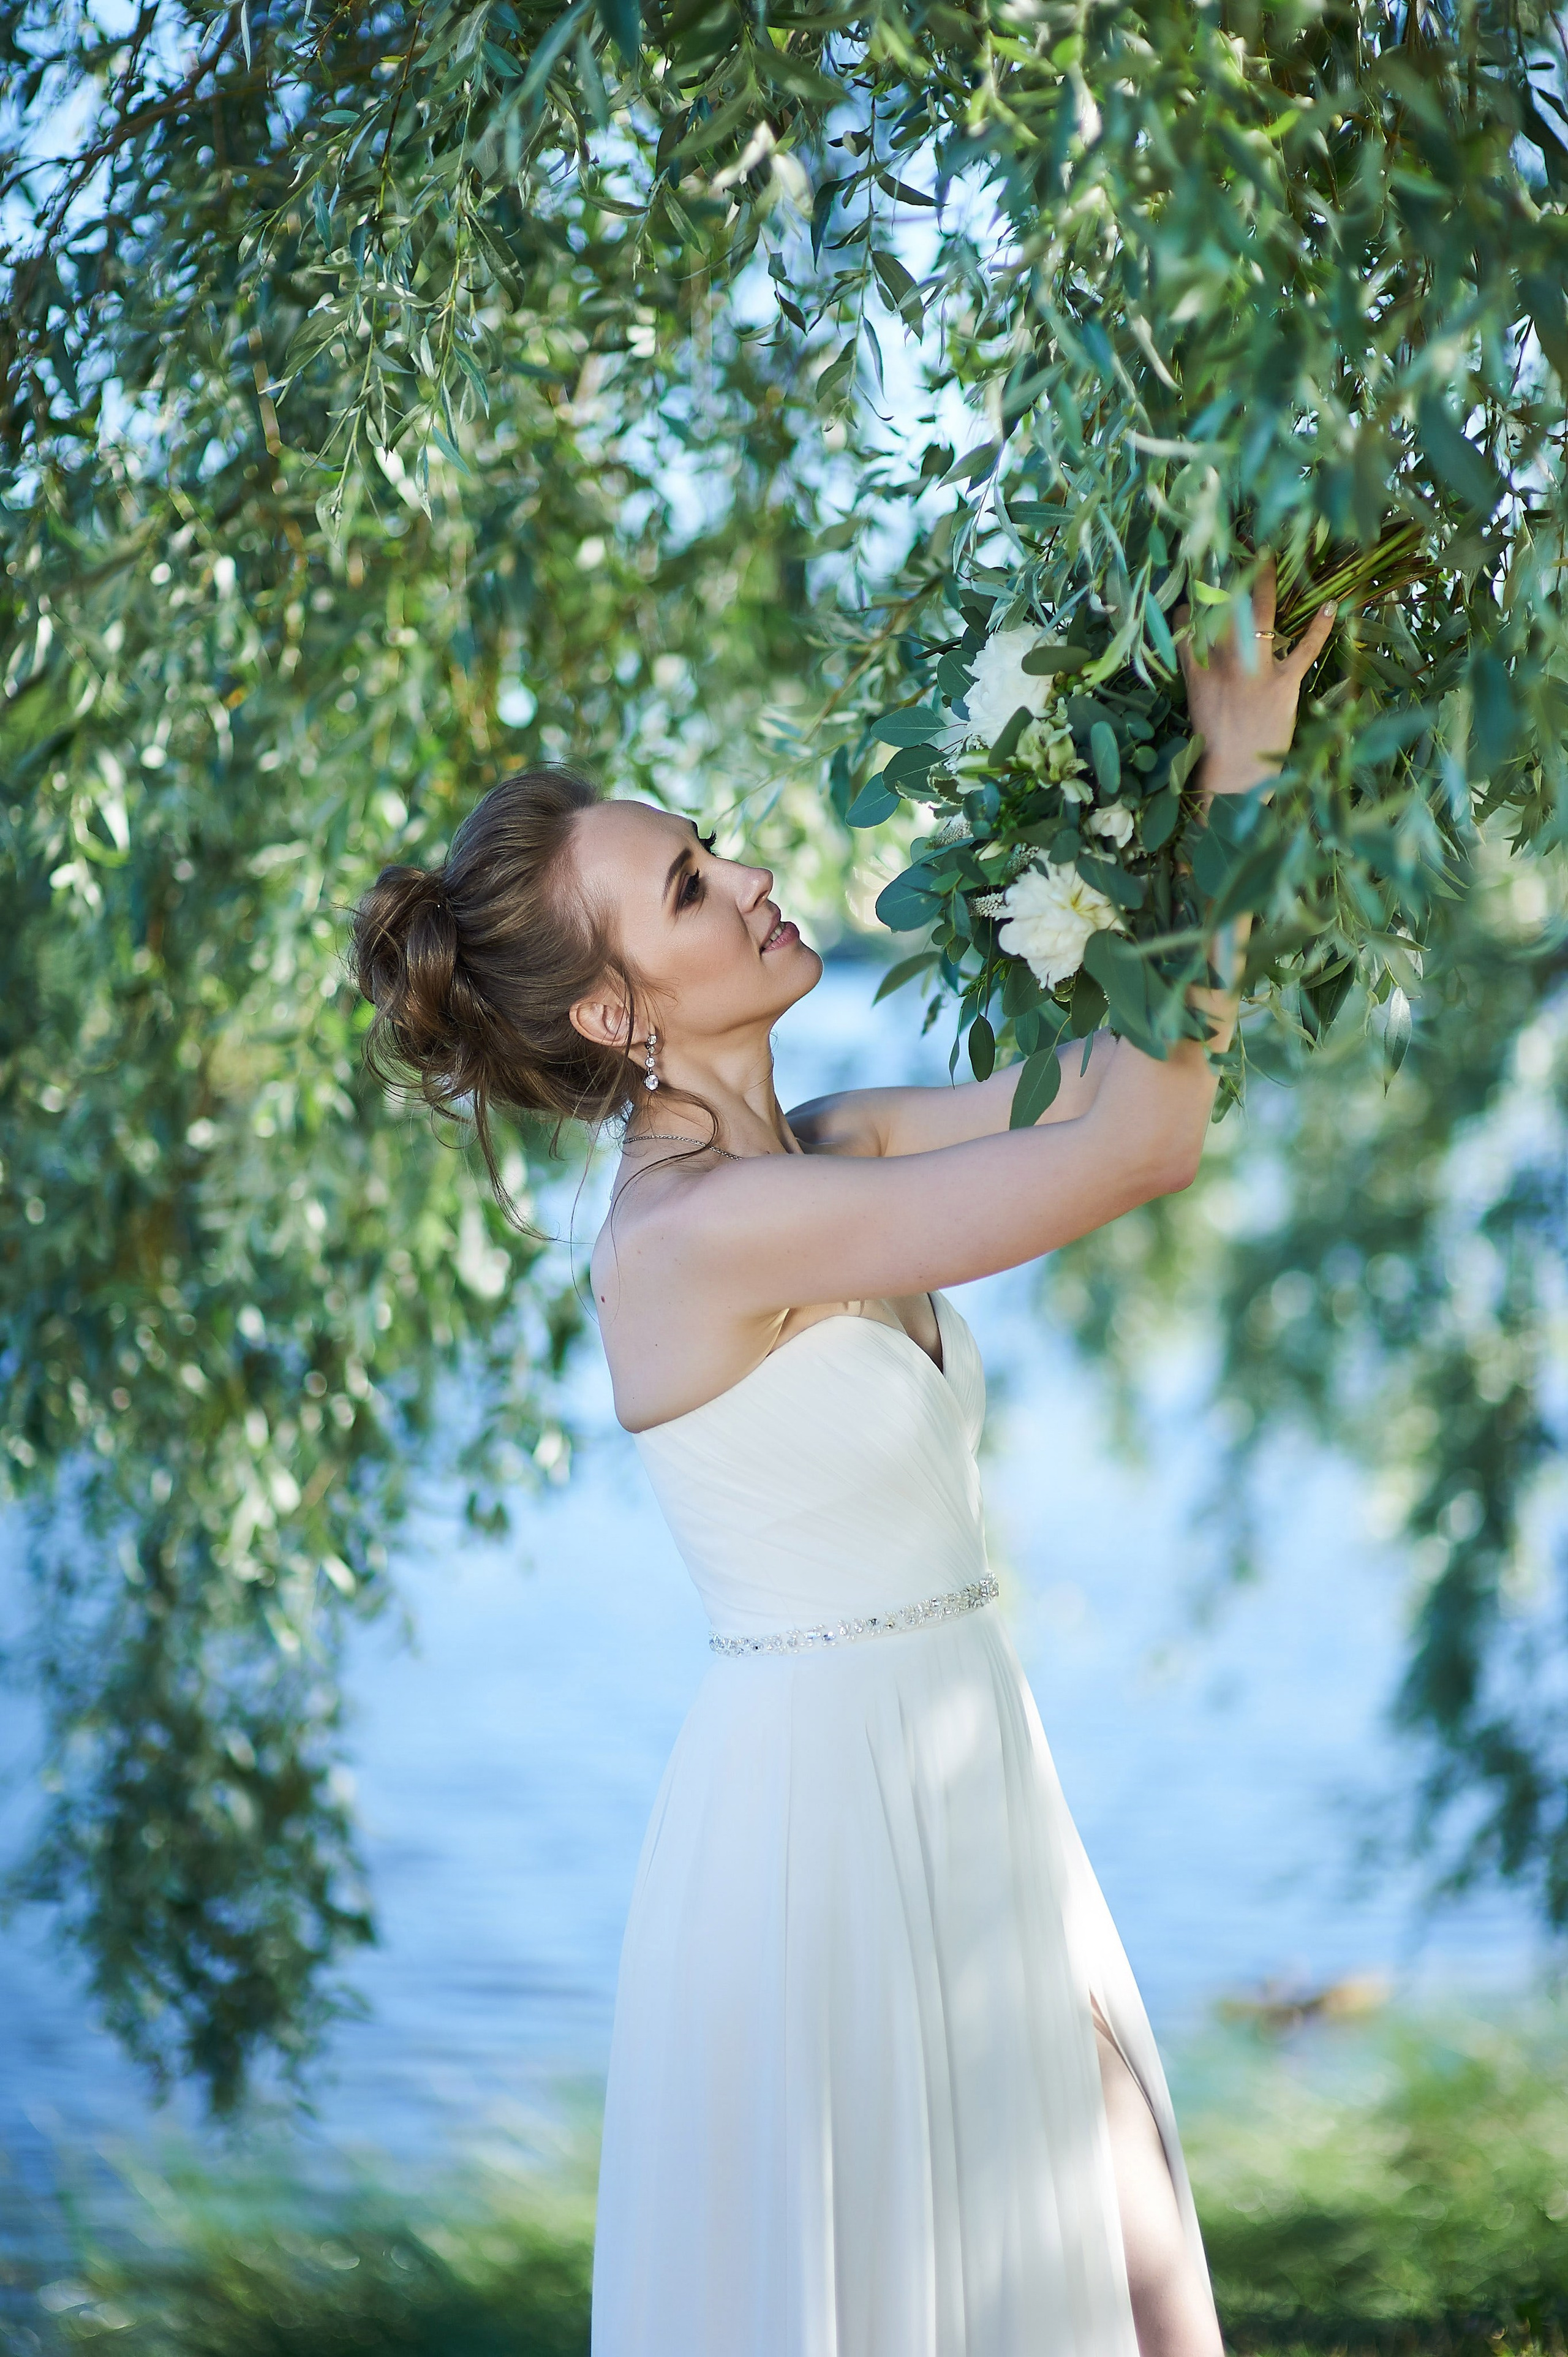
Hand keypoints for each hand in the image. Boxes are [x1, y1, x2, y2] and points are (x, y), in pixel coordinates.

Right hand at [1176, 555, 1335, 798]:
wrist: (1235, 777)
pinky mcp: (1283, 685)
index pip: (1187, 624)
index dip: (1192, 605)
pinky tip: (1331, 605)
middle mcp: (1222, 666)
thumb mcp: (1197, 705)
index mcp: (1197, 672)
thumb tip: (1202, 646)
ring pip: (1259, 617)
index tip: (1198, 595)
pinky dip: (1319, 627)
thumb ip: (1199, 673)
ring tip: (1270, 559)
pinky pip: (1304, 649)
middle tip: (1236, 550)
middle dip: (1226, 576)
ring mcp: (1253, 673)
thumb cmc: (1215, 746)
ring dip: (1265, 584)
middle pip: (1221, 608)